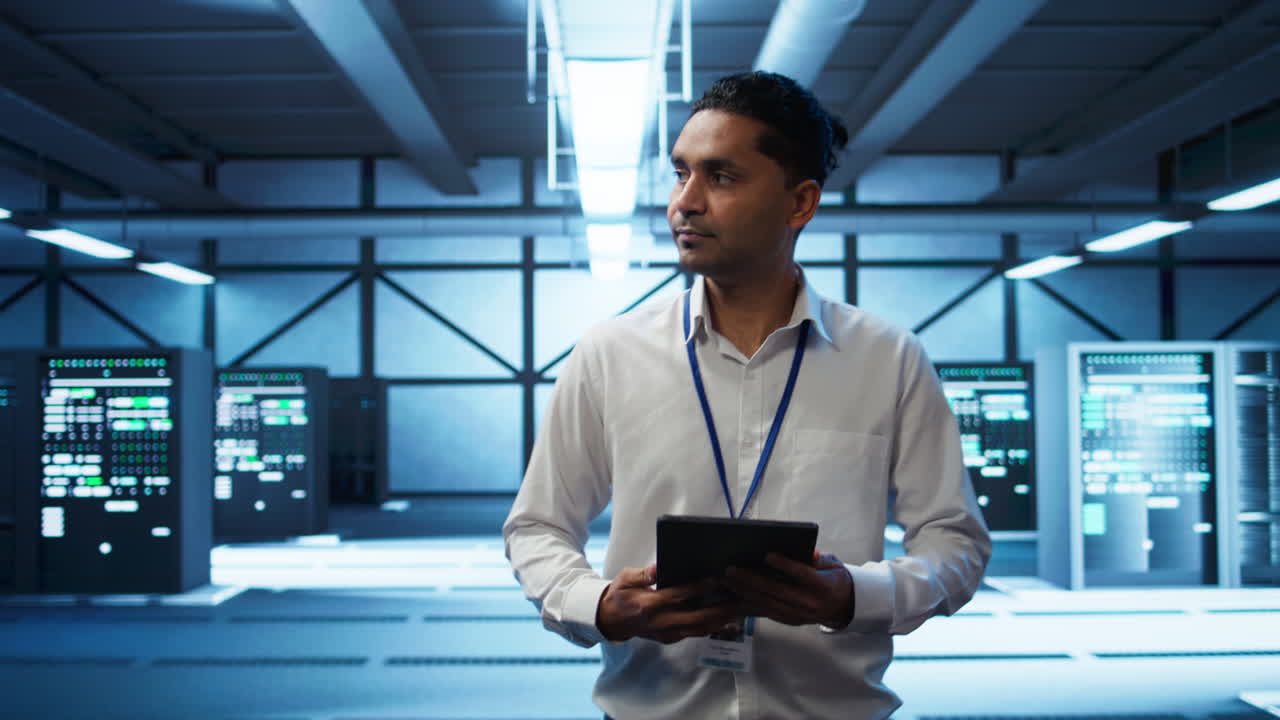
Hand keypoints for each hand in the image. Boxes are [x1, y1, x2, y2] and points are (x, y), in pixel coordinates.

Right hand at [596, 564, 744, 643]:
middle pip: (696, 618)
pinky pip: (695, 633)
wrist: (610, 620)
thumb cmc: (620, 594)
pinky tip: (727, 619)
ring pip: (699, 629)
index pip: (678, 595)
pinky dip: (712, 627)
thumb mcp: (625, 578)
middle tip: (739, 599)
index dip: (698, 587)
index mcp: (649, 604)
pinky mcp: (670, 638)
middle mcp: (660, 622)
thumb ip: (643, 574)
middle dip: (720, 609)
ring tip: (740, 610)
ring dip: (721, 621)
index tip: (716, 579)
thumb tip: (657, 568)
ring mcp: (666, 633)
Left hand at [722, 550, 854, 628]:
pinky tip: (734, 594)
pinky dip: (749, 604)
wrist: (842, 606)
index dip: (785, 565)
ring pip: (767, 603)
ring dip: (744, 592)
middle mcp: (810, 603)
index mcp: (823, 586)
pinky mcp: (789, 620)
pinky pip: (766, 612)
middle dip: (752, 580)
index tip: (767, 554)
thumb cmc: (833, 578)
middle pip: (777, 590)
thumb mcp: (833, 564)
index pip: (802, 574)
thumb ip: (818, 557)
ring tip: (727, 580)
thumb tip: (806, 551)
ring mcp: (799, 615)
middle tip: (732, 569)